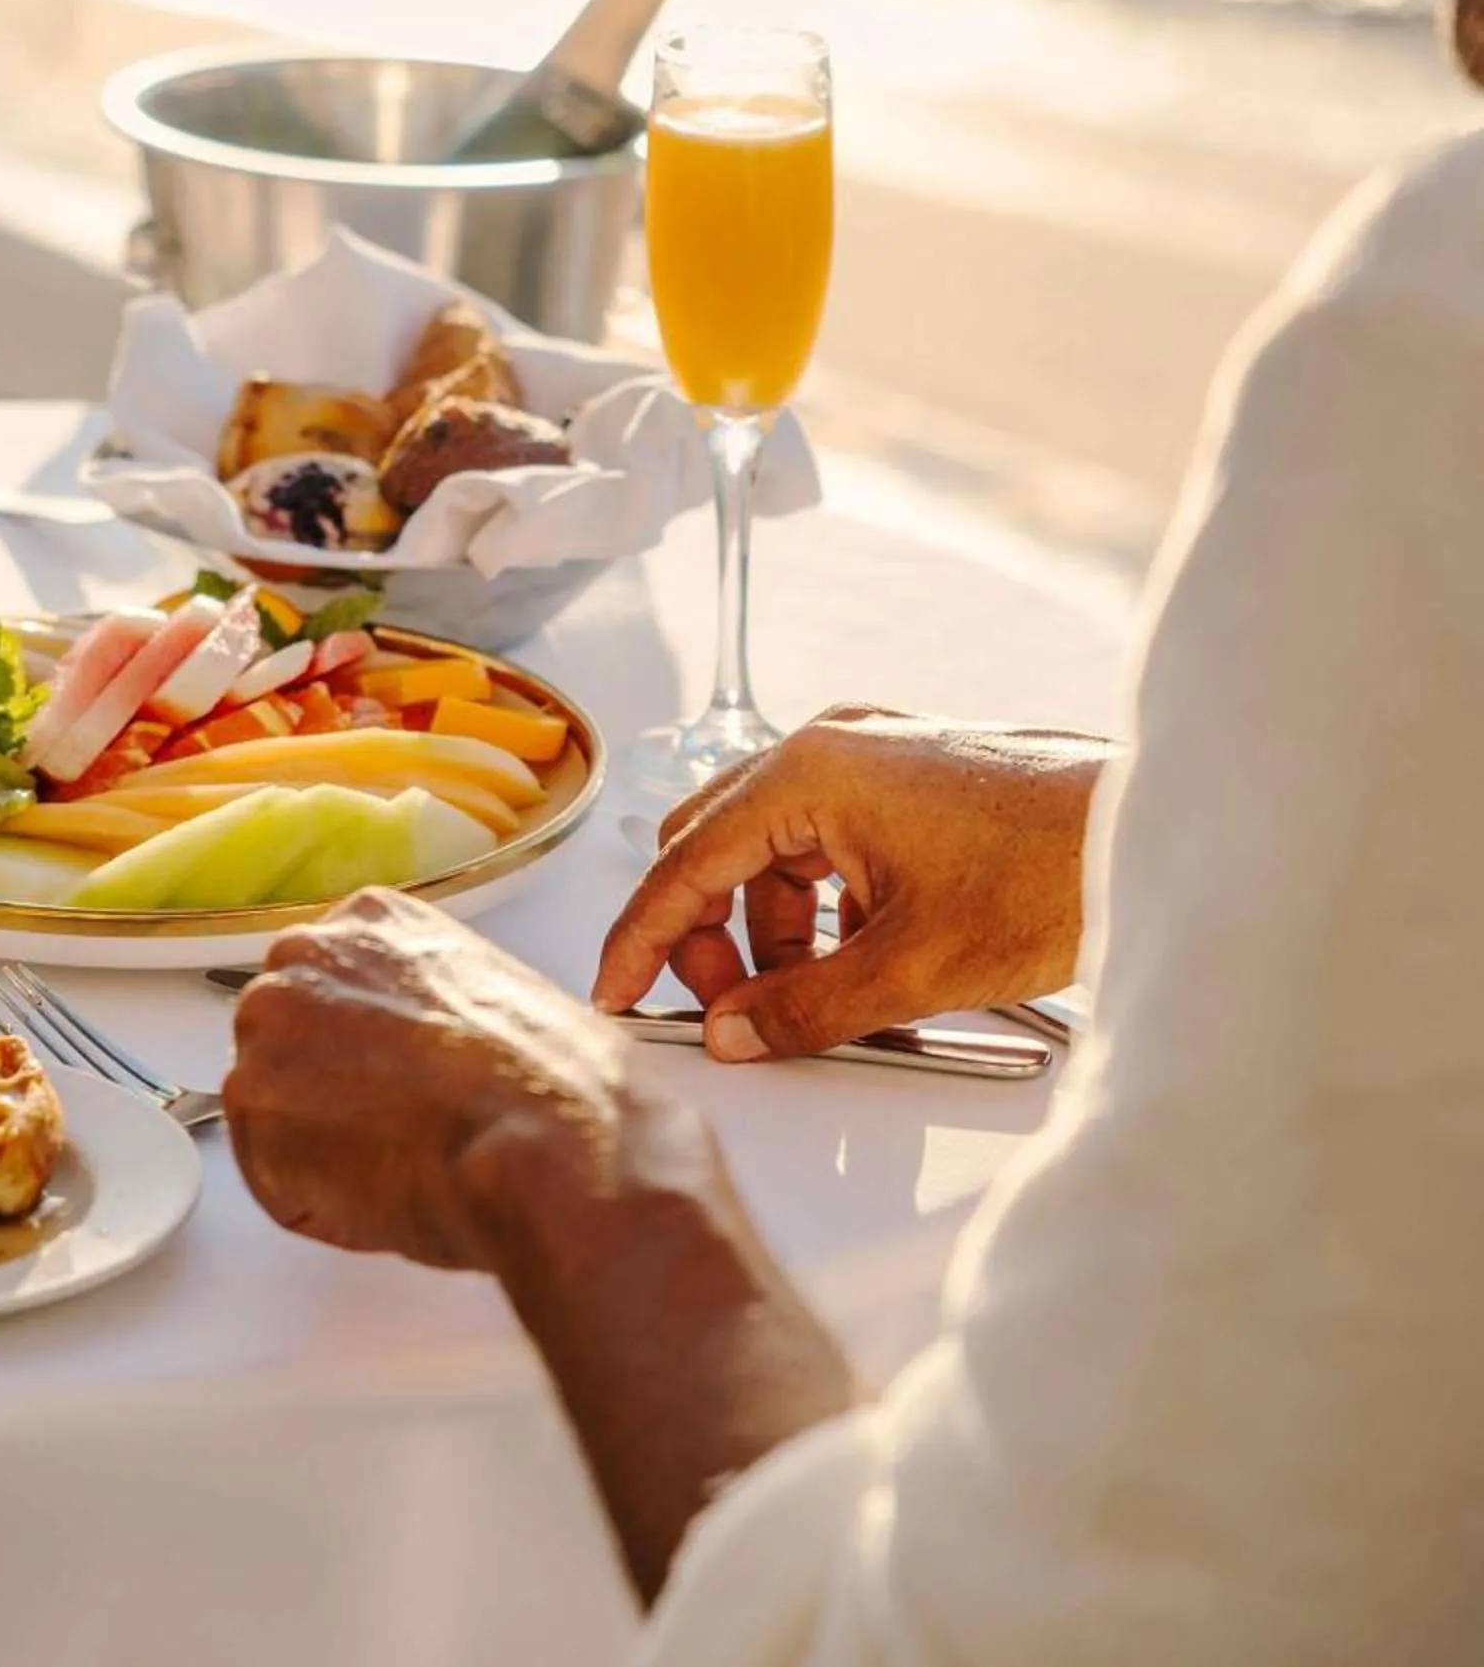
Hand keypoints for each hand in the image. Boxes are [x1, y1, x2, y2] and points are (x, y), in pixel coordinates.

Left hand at [224, 888, 645, 1273]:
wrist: (551, 1143)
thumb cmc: (557, 1088)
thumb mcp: (501, 999)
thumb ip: (434, 1007)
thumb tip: (433, 1056)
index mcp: (372, 922)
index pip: (334, 996)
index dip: (371, 1060)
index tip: (406, 1088)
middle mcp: (305, 955)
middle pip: (290, 1048)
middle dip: (332, 1103)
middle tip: (403, 1140)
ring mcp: (267, 1023)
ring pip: (277, 1119)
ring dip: (328, 1161)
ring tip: (407, 1168)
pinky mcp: (249, 1100)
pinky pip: (276, 1182)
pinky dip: (324, 1210)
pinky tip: (388, 1198)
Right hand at [595, 704, 1114, 1061]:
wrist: (1167, 829)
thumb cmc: (1058, 870)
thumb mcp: (915, 966)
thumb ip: (804, 1007)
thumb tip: (736, 1034)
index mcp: (810, 773)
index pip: (684, 863)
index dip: (643, 940)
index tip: (617, 992)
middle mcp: (830, 749)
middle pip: (718, 848)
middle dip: (711, 937)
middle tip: (729, 1010)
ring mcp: (874, 758)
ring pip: (777, 853)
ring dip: (775, 932)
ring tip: (814, 1004)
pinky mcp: (913, 780)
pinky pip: (831, 846)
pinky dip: (826, 910)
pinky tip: (865, 970)